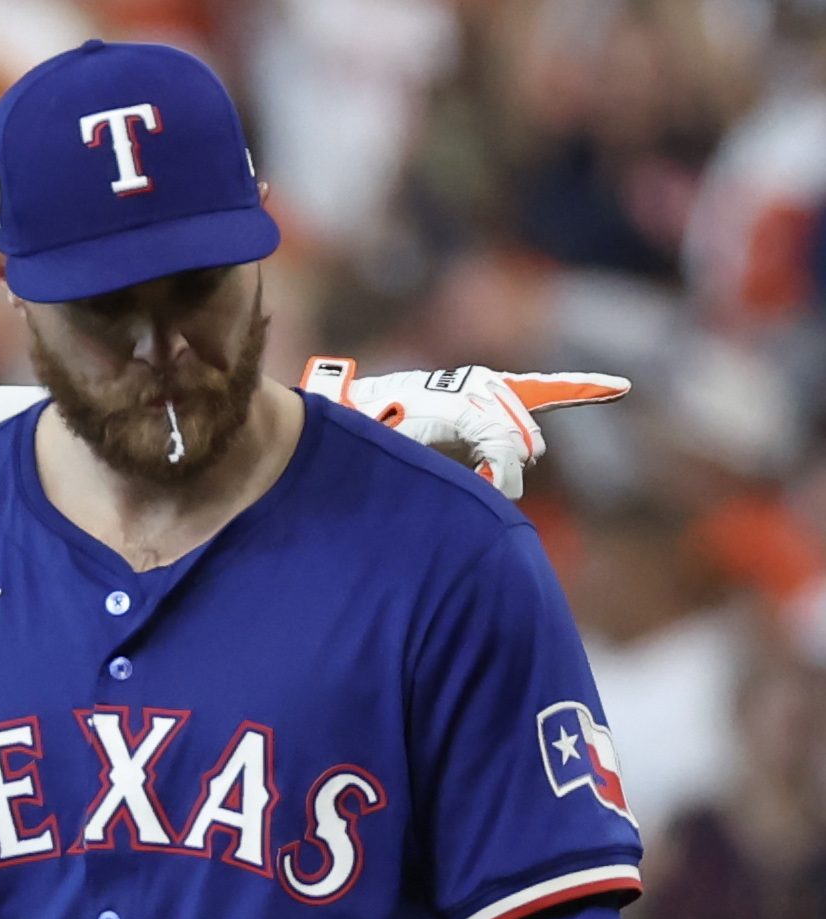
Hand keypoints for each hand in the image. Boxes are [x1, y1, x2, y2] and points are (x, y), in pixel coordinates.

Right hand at [300, 357, 630, 499]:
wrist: (347, 424)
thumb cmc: (386, 439)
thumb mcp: (438, 445)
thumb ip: (477, 453)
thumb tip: (512, 475)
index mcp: (479, 391)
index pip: (541, 387)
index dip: (584, 387)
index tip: (623, 386)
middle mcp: (484, 386)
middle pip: (527, 433)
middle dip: (515, 459)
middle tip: (484, 476)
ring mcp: (478, 396)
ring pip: (517, 443)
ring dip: (502, 469)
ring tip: (474, 477)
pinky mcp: (469, 410)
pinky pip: (501, 451)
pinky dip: (495, 473)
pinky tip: (478, 479)